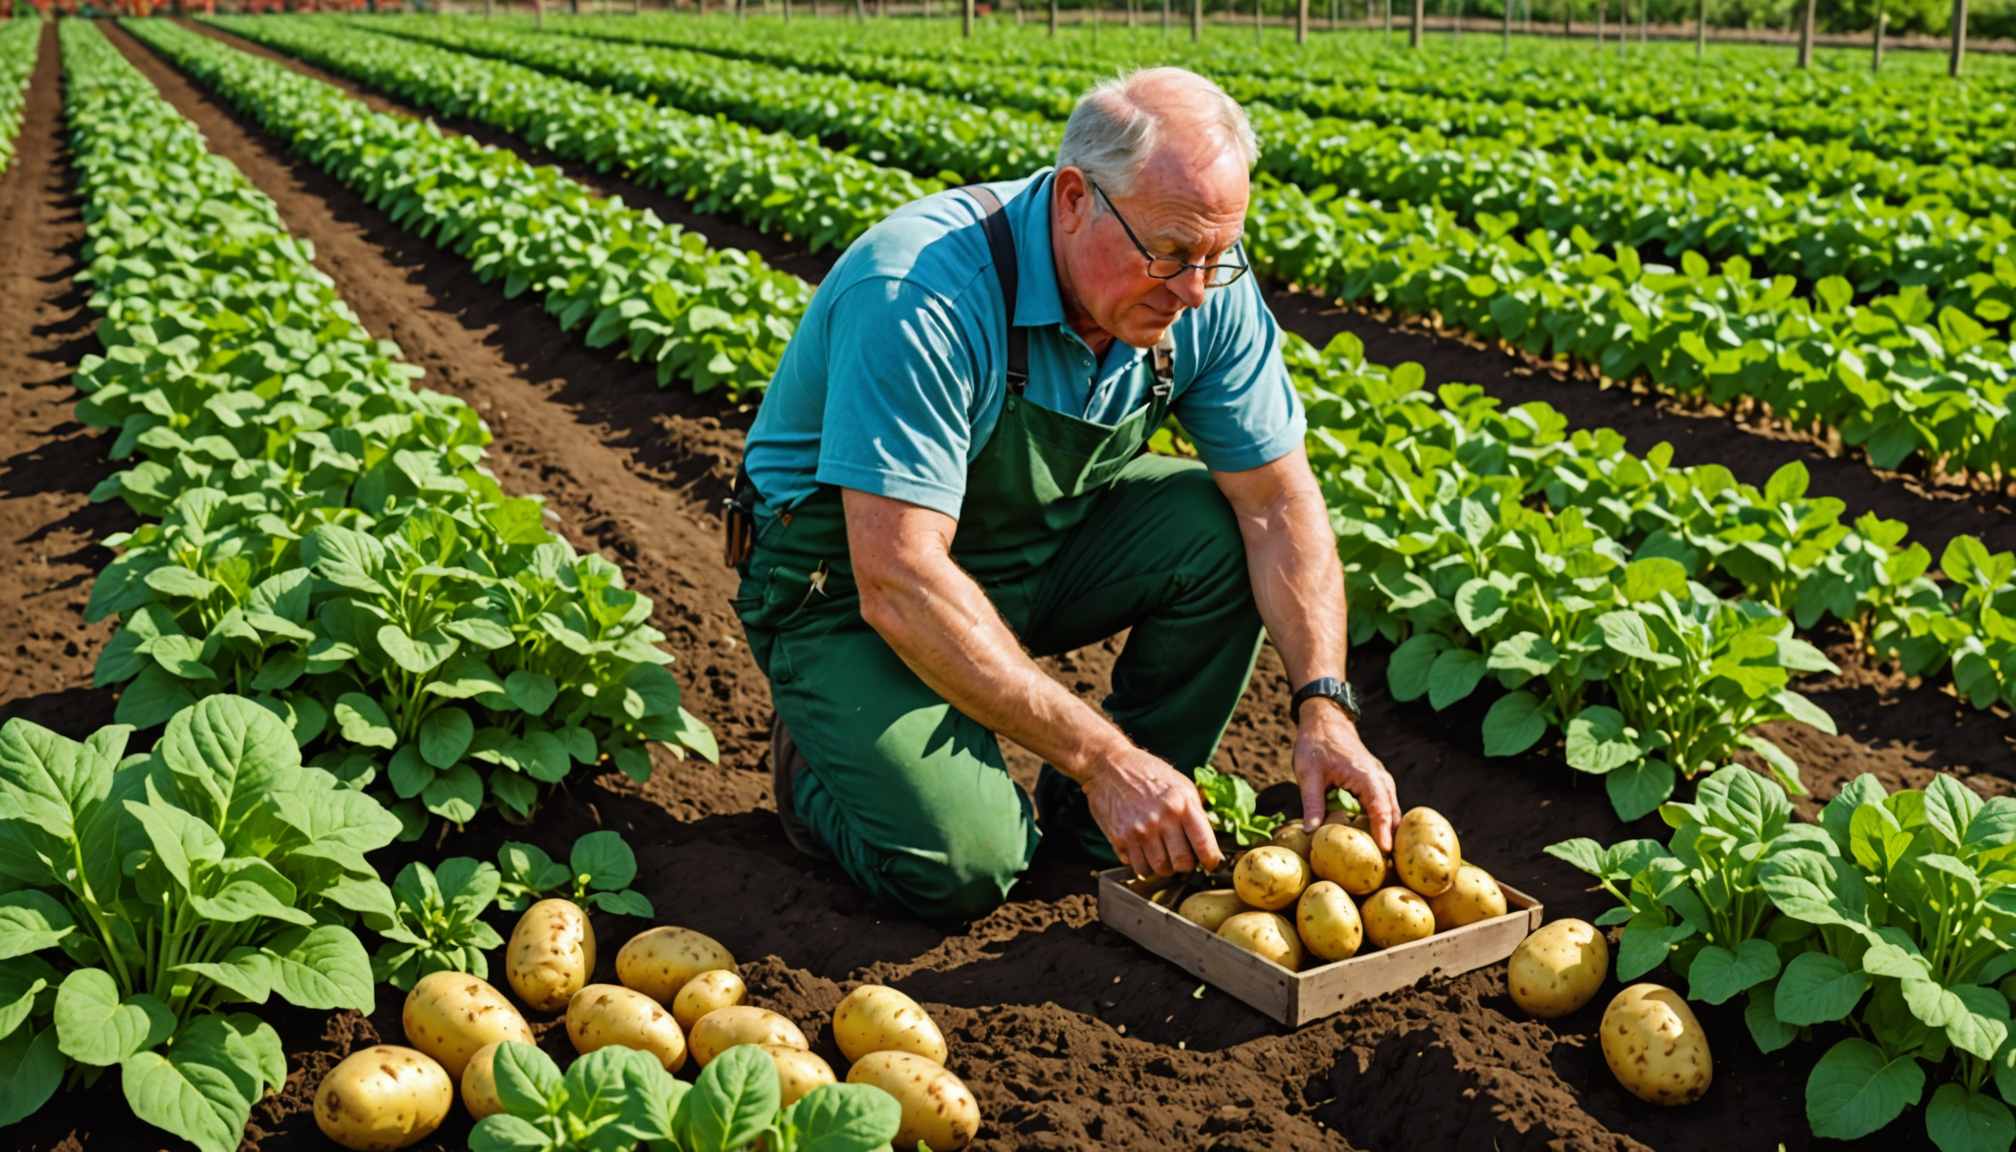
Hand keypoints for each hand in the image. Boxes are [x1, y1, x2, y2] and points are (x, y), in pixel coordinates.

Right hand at [1081, 747, 1223, 878]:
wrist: (1108, 766)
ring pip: (1160, 869)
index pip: (1204, 844)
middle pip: (1182, 863)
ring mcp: (1139, 830)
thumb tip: (1209, 843)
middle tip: (1182, 857)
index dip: (1211, 861)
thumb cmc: (1148, 773)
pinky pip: (1137, 867)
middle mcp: (1162, 818)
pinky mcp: (1120, 838)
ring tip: (1162, 853)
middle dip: (1185, 865)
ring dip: (1164, 867)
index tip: (1210, 864)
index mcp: (1182, 803)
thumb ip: (1195, 812)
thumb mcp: (1180, 785)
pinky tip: (1144, 850)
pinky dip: (1143, 864)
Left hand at [1295, 700, 1398, 851]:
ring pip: (1391, 811)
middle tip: (1387, 866)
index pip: (1380, 809)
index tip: (1387, 853)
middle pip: (1393, 814)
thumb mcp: (1308, 773)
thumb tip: (1311, 831)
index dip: (1383, 832)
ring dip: (1389, 832)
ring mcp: (1380, 780)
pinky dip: (1383, 822)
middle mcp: (1380, 779)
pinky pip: (1384, 806)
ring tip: (1384, 860)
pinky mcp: (1375, 783)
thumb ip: (1312, 802)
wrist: (1325, 719)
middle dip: (1392, 838)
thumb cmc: (1316, 743)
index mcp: (1366, 776)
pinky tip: (1376, 841)